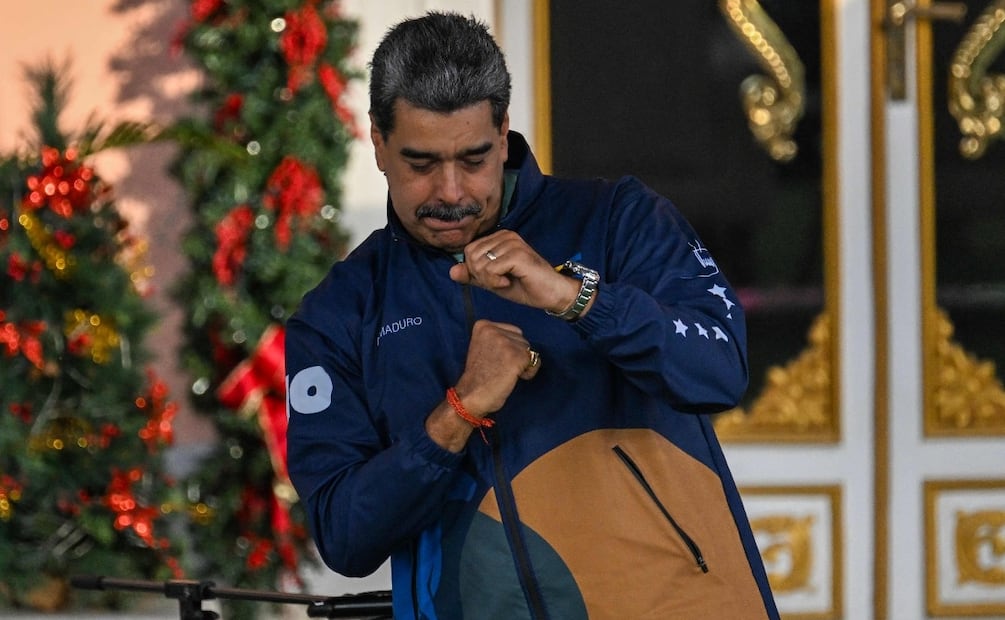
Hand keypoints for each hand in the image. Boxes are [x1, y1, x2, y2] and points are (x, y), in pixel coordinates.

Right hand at [425, 319, 540, 451]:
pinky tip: (514, 378)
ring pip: (528, 350)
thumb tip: (522, 342)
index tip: (498, 360)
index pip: (513, 331)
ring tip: (506, 374)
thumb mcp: (482, 347)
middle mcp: (493, 330)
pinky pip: (534, 361)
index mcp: (483, 325)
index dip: (511, 348)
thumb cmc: (478, 376)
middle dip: (517, 355)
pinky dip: (528, 372)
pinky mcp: (515, 356)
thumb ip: (498, 340)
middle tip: (502, 369)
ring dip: (523, 364)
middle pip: (522, 339)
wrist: (470, 396)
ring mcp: (504, 343)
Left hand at [448, 230, 580, 313]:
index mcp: (499, 238)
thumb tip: (451, 271)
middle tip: (498, 282)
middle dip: (479, 275)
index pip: (469, 250)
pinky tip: (508, 283)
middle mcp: (505, 235)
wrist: (551, 294)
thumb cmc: (524, 286)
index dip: (474, 270)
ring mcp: (512, 243)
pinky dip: (494, 282)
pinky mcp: (517, 254)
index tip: (492, 279)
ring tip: (505, 282)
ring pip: (479, 263)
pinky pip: (490, 269)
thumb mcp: (492, 282)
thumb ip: (473, 275)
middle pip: (471, 255)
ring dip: (488, 280)